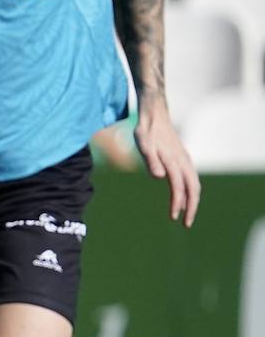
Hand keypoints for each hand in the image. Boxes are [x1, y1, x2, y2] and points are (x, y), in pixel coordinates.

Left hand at [133, 102, 199, 226]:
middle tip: (186, 224)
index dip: (178, 203)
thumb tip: (159, 177)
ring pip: (194, 184)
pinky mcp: (182, 157)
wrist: (154, 113)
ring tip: (186, 215)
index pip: (179, 187)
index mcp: (174, 160)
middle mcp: (183, 161)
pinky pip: (190, 178)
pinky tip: (183, 197)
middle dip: (191, 207)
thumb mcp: (143, 143)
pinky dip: (190, 190)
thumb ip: (151, 160)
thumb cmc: (145, 129)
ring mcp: (184, 159)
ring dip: (192, 200)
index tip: (174, 217)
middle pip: (193, 189)